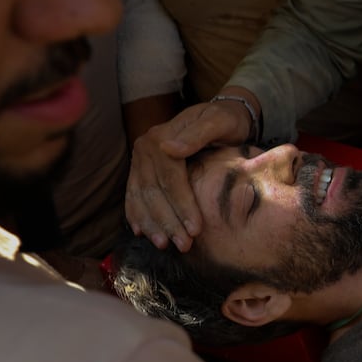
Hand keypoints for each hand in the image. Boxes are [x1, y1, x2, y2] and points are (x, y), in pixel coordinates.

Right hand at [126, 94, 253, 249]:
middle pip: (154, 190)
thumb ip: (198, 134)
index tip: (195, 229)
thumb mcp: (219, 122)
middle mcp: (145, 148)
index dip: (182, 205)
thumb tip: (169, 148)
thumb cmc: (226, 121)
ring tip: (163, 244)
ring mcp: (141, 160)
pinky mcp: (141, 169)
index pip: (170, 178)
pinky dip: (137, 214)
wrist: (222, 115)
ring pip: (141, 196)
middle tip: (182, 245)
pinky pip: (134, 194)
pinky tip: (141, 232)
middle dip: (168, 221)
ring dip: (151, 223)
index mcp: (161, 137)